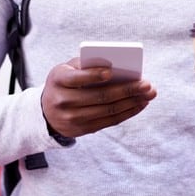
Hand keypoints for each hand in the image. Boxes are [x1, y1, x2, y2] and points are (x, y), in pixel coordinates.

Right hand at [41, 58, 156, 138]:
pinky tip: (139, 104)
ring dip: (132, 102)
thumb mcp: (66, 69)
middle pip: (100, 97)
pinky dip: (127, 112)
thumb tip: (116, 67)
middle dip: (127, 90)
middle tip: (147, 84)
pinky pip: (109, 121)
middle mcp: (63, 102)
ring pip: (108, 110)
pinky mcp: (83, 130)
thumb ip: (86, 65)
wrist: (46, 112)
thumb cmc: (63, 82)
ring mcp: (73, 119)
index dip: (93, 76)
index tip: (111, 71)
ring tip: (148, 94)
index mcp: (58, 80)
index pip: (77, 78)